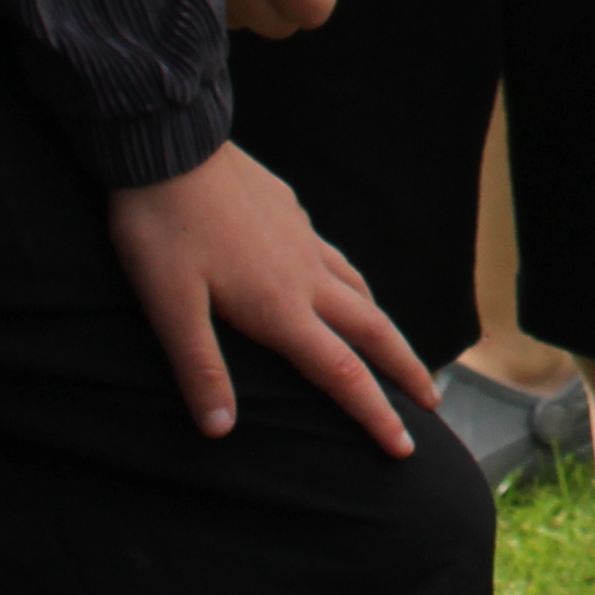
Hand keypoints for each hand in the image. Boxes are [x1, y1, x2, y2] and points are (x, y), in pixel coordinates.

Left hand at [107, 144, 438, 450]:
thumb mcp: (169, 309)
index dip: (376, 414)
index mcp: (281, 308)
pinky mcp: (291, 213)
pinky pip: (334, 258)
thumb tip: (221, 430)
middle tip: (433, 401)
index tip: (406, 447)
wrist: (167, 147)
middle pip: (373, 330)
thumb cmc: (160, 232)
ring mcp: (302, 240)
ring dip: (382, 326)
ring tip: (391, 347)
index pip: (342, 373)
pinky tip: (335, 283)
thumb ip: (200, 369)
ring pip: (359, 289)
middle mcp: (305, 276)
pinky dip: (351, 284)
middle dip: (406, 370)